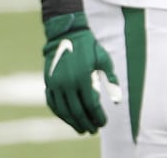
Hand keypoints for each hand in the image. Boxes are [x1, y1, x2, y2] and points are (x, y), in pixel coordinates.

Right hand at [42, 12, 120, 133]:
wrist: (67, 34)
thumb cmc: (90, 47)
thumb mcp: (104, 60)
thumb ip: (111, 80)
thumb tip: (117, 101)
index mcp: (83, 78)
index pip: (91, 105)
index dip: (98, 116)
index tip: (103, 123)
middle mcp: (68, 83)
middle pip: (77, 111)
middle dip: (86, 123)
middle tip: (93, 131)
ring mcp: (56, 84)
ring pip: (64, 111)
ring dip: (73, 123)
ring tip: (81, 129)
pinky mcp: (49, 83)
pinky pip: (53, 104)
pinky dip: (60, 114)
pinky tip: (68, 119)